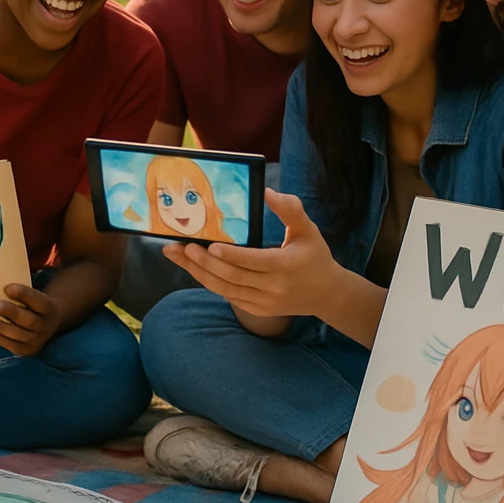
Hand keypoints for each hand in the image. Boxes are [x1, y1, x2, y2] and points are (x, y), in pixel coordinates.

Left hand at [0, 283, 59, 356]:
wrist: (47, 325)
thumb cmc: (34, 305)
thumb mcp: (35, 296)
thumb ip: (21, 292)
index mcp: (49, 308)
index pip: (38, 301)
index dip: (24, 294)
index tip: (7, 287)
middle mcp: (45, 327)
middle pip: (28, 320)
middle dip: (10, 312)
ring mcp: (35, 341)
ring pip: (16, 335)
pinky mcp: (24, 351)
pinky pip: (7, 344)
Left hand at [162, 188, 342, 318]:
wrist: (327, 294)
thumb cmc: (315, 255)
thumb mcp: (308, 229)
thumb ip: (290, 209)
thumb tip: (267, 192)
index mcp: (286, 265)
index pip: (254, 261)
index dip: (231, 255)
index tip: (210, 245)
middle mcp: (274, 288)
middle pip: (232, 276)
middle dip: (204, 262)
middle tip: (182, 247)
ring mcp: (264, 303)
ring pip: (225, 289)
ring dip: (198, 273)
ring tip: (177, 256)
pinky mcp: (257, 310)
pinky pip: (228, 296)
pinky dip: (210, 282)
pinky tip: (193, 268)